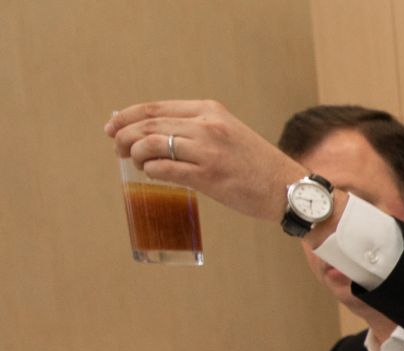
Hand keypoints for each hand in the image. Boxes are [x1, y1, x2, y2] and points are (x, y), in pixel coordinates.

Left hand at [106, 99, 305, 221]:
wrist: (289, 189)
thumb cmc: (257, 166)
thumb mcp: (228, 133)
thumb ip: (196, 129)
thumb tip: (153, 133)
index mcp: (210, 110)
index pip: (155, 107)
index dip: (126, 116)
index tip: (113, 126)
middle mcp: (207, 126)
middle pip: (148, 124)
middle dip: (124, 136)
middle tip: (117, 147)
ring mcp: (207, 151)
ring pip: (151, 144)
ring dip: (135, 154)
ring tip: (134, 162)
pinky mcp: (208, 176)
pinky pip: (164, 169)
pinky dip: (151, 172)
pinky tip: (151, 175)